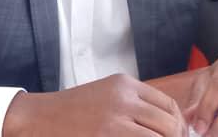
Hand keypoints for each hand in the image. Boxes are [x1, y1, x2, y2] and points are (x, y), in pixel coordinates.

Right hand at [2, 73, 187, 136]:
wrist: (37, 118)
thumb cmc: (69, 112)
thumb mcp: (105, 96)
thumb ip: (133, 105)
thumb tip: (165, 126)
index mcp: (125, 85)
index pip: (169, 105)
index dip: (180, 125)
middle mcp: (125, 99)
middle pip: (170, 123)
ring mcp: (117, 119)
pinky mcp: (109, 136)